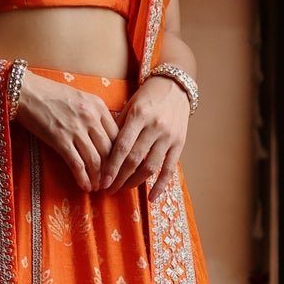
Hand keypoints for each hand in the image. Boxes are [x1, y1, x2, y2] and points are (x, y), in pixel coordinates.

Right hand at [14, 73, 119, 191]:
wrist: (26, 91)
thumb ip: (95, 114)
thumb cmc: (51, 94)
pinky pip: (76, 163)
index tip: (118, 167)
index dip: (120, 155)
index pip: (118, 135)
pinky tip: (85, 186)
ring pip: (95, 160)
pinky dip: (83, 178)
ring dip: (98, 178)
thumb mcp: (81, 98)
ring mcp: (76, 129)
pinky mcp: (60, 139)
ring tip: (98, 188)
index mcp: (99, 106)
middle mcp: (91, 117)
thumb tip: (104, 136)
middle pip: (109, 150)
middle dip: (112, 171)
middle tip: (110, 182)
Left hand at [100, 75, 190, 200]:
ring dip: (134, 182)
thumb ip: (118, 127)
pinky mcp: (180, 143)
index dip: (111, 167)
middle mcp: (155, 127)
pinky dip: (161, 185)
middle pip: (134, 160)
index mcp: (139, 115)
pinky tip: (151, 198)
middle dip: (119, 178)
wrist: (176, 86)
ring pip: (150, 167)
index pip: (122, 147)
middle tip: (108, 189)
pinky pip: (170, 169)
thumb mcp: (130, 105)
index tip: (102, 181)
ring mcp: (169, 136)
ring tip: (122, 189)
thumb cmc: (147, 96)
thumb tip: (103, 153)